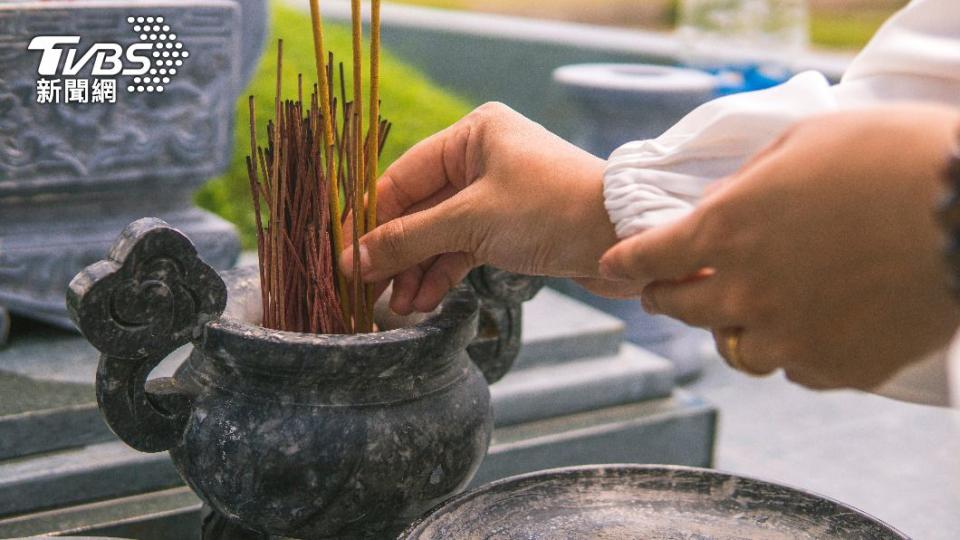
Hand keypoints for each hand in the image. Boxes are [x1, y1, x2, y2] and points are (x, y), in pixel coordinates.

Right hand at [340, 102, 617, 314]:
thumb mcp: (472, 221)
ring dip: (416, 271)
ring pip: (439, 234)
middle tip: (363, 290)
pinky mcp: (509, 227)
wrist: (624, 238)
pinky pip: (462, 249)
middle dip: (393, 253)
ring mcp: (495, 195)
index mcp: (472, 135)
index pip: (401, 178)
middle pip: (418, 210)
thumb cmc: (551, 211)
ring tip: (394, 308)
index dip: (369, 220)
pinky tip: (420, 302)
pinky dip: (442, 274)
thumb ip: (410, 239)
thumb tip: (354, 260)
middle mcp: (481, 159)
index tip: (341, 255)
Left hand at [599, 104, 959, 389]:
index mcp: (725, 231)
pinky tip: (812, 329)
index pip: (649, 258)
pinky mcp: (838, 368)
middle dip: (667, 300)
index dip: (625, 263)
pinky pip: (797, 370)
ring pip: (740, 351)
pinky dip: (795, 351)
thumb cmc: (889, 157)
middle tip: (666, 295)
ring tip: (751, 313)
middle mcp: (746, 293)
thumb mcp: (799, 145)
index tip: (611, 268)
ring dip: (736, 330)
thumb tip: (720, 209)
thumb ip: (745, 185)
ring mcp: (791, 338)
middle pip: (682, 312)